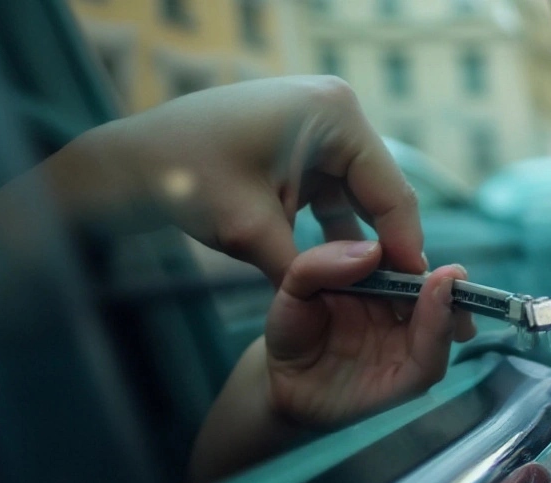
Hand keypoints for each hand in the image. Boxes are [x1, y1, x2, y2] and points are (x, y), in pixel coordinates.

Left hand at [51, 76, 425, 283]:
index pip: (391, 190)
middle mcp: (336, 111)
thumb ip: (310, 266)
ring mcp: (320, 126)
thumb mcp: (250, 232)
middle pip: (381, 192)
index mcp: (336, 115)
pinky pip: (334, 194)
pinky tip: (345, 274)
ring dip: (363, 243)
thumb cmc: (185, 180)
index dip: (406, 247)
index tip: (418, 297)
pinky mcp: (303, 146)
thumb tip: (362, 293)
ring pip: (359, 197)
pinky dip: (337, 231)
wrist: (132, 163)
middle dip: (388, 247)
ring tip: (379, 295)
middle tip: (405, 303)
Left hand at [264, 241, 472, 423]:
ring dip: (448, 308)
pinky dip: (437, 339)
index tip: (415, 245)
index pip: (410, 264)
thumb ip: (318, 265)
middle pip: (438, 296)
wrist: (279, 384)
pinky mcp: (404, 382)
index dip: (416, 252)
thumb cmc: (291, 331)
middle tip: (452, 271)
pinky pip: (428, 364)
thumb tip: (373, 251)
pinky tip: (439, 319)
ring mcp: (406, 347)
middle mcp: (400, 313)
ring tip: (446, 285)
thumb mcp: (293, 289)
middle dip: (449, 283)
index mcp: (380, 285)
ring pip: (442, 327)